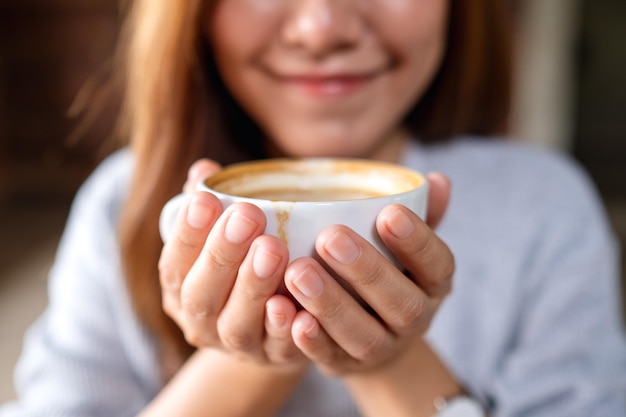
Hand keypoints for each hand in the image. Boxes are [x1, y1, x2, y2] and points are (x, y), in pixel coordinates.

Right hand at [158, 159, 306, 368]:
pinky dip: (286, 331)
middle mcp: (201, 323)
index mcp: (181, 290)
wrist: (269, 327)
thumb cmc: (241, 269)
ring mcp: (238, 347)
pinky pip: (280, 350)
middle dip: (222, 254)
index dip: (188, 233)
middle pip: (202, 296)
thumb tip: (204, 169)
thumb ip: (211, 204)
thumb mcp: (220, 238)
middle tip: (247, 216)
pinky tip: (297, 307)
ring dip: (254, 288)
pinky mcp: (275, 360)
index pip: (174, 263)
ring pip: (238, 326)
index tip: (206, 199)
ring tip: (273, 249)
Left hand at [283, 173, 453, 375]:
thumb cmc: (387, 270)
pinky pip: (332, 359)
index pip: (438, 265)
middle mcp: (415, 320)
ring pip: (364, 336)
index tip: (389, 212)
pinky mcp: (347, 367)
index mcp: (433, 284)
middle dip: (366, 271)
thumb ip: (422, 212)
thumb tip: (438, 179)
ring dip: (331, 305)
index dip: (417, 242)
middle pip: (401, 304)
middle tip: (330, 237)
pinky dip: (313, 342)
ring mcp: (382, 349)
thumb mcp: (405, 243)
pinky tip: (293, 318)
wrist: (374, 331)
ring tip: (298, 272)